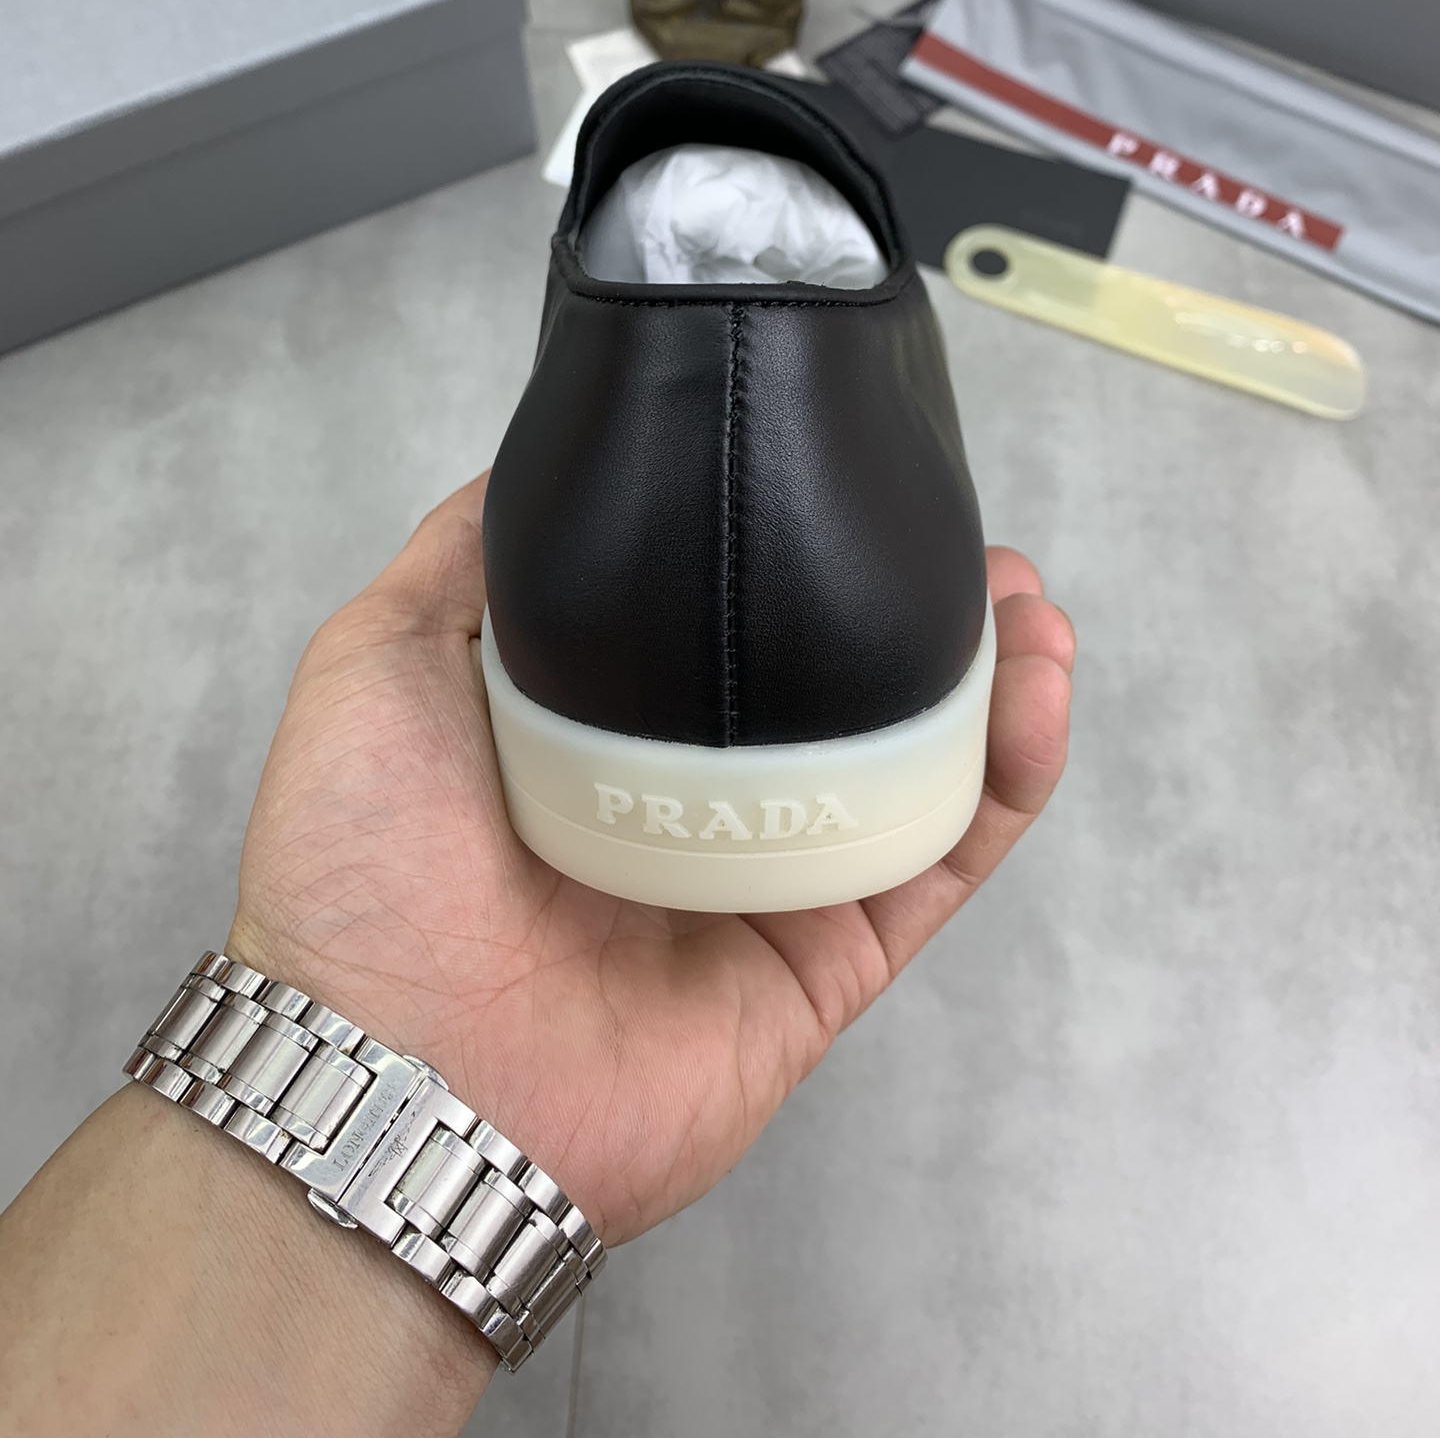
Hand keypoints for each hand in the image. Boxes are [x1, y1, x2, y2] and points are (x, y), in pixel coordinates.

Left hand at [232, 474, 1073, 1246]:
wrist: (394, 1073)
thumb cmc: (363, 866)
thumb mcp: (375, 663)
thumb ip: (462, 562)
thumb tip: (544, 460)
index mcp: (599, 730)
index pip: (721, 622)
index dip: (793, 551)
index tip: (850, 481)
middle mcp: (691, 799)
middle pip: (836, 691)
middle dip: (914, 613)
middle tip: (970, 546)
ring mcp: (764, 883)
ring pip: (911, 770)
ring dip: (990, 682)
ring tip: (1031, 608)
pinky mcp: (823, 964)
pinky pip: (938, 863)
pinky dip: (1005, 782)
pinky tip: (1038, 696)